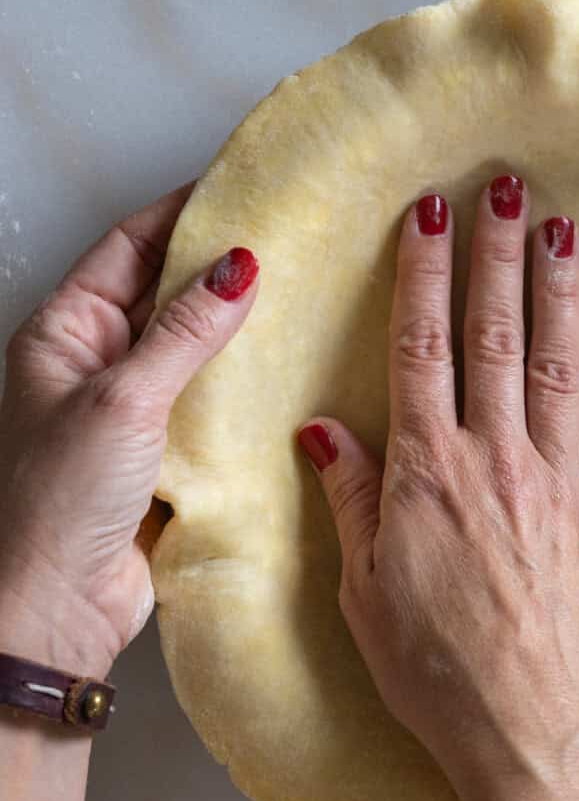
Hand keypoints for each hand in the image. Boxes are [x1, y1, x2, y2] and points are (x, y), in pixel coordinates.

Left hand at [0, 189, 259, 675]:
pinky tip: (286, 372)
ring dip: (236, 328)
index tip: (241, 191)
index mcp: (62, 334)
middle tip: (288, 240)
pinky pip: (210, 403)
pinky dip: (244, 386)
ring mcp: (130, 410)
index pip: (128, 248)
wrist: (55, 609)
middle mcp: (94, 365)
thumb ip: (185, 332)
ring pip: (191, 348)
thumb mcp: (124, 399)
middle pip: (162, 294)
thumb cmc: (58, 503)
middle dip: (218, 268)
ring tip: (300, 296)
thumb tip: (237, 266)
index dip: (182, 215)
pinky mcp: (164, 456)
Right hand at [297, 176, 578, 800]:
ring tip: (562, 222)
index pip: (420, 348)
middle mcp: (496, 458)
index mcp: (428, 470)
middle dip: (495, 254)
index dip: (423, 274)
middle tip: (502, 185)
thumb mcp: (364, 588)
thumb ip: (355, 497)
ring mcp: (562, 483)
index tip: (429, 214)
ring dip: (557, 290)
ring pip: (554, 364)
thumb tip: (324, 425)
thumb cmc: (433, 670)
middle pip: (490, 335)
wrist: (526, 733)